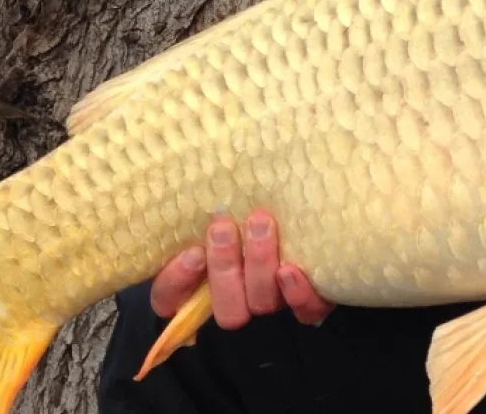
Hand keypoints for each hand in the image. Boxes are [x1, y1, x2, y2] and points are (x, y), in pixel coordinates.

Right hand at [149, 210, 333, 329]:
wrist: (314, 207)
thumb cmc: (250, 199)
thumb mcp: (219, 201)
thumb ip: (201, 204)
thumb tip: (177, 175)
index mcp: (200, 283)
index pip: (171, 299)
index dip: (177, 283)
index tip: (191, 252)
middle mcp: (237, 300)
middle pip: (225, 309)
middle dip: (223, 268)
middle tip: (223, 228)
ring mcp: (273, 303)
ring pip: (260, 303)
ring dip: (258, 265)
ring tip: (260, 223)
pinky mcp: (309, 303)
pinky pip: (306, 311)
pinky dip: (298, 295)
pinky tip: (291, 270)